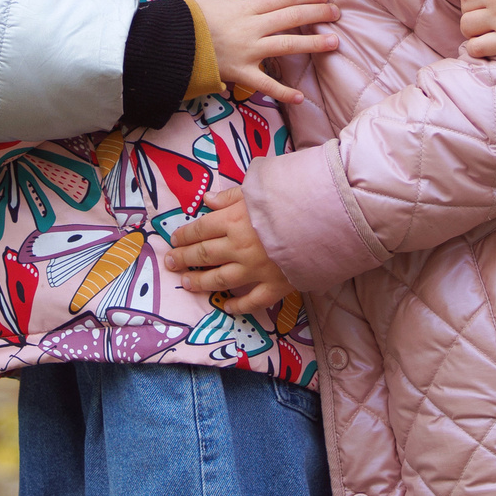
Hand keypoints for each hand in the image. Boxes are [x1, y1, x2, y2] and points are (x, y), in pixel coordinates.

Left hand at [161, 185, 296, 315]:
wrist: (325, 221)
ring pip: (220, 279)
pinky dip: (238, 306)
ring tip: (187, 284)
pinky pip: (251, 301)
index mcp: (234, 220)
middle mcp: (239, 247)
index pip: (200, 229)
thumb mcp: (259, 188)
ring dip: (200, 282)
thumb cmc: (291, 200)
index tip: (174, 241)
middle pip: (204, 254)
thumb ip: (230, 196)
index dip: (184, 236)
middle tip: (171, 263)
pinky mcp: (274, 286)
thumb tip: (206, 200)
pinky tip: (226, 307)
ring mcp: (256, 270)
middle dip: (184, 259)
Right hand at [185, 0, 338, 104]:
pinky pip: (264, 85)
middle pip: (290, 18)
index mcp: (245, 7)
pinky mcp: (240, 72)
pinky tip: (299, 97)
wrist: (168, 45)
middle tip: (337, 13)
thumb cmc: (187, 19)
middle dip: (316, 14)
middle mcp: (251, 28)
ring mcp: (248, 52)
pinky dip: (281, 92)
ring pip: (286, 45)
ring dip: (312, 44)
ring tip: (334, 43)